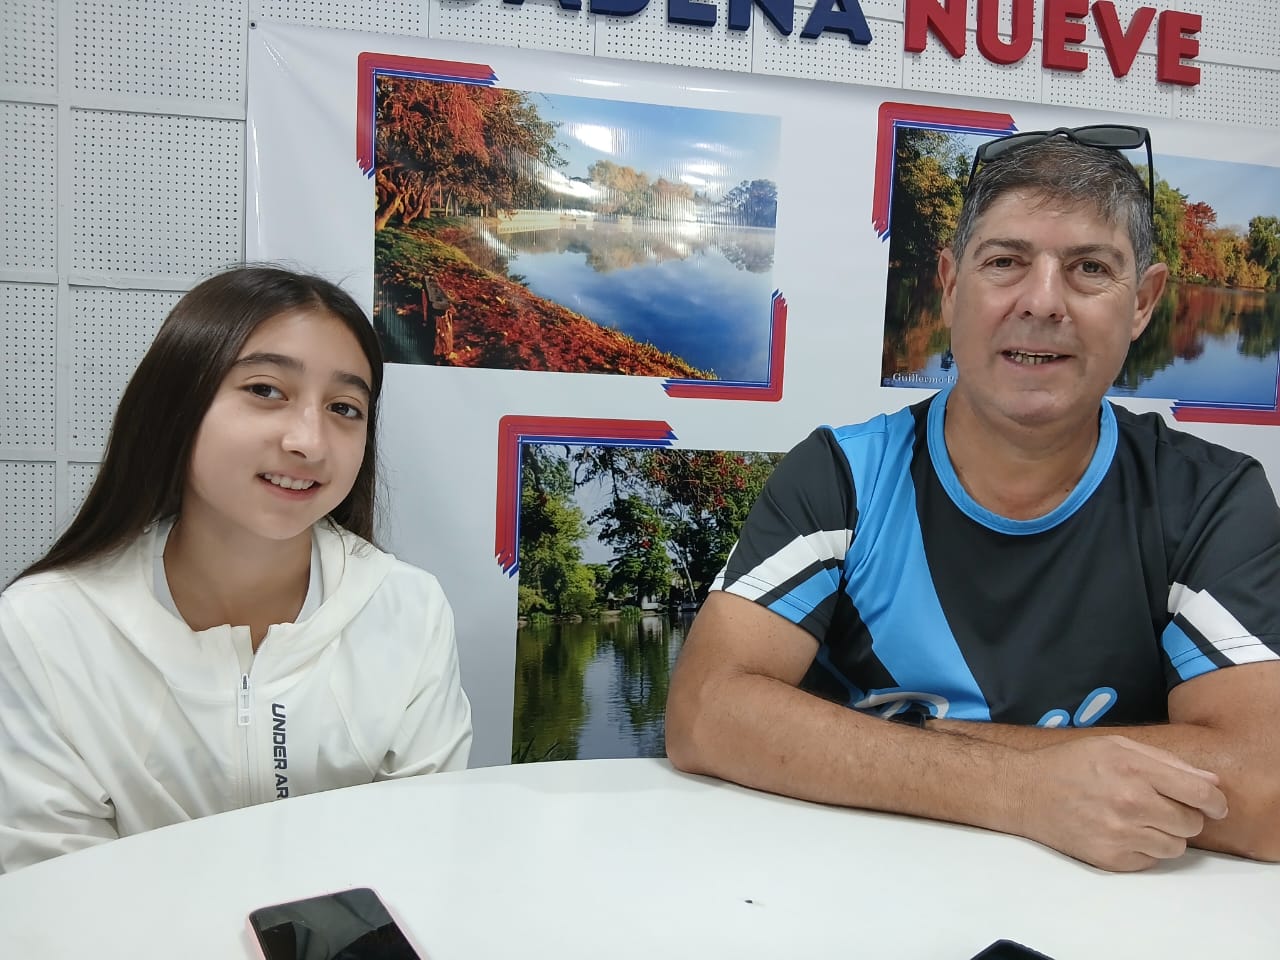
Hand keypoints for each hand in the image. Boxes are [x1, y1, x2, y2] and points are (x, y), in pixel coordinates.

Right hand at [1014, 735, 1227, 871]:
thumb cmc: (1070, 764)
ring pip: (1175, 847)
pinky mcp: (1109, 858)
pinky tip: (1122, 832)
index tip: (1214, 804)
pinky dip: (1144, 849)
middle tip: (1161, 807)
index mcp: (1133, 768)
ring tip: (1139, 820)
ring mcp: (1119, 833)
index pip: (1200, 793)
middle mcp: (1129, 802)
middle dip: (1184, 816)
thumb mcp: (1115, 747)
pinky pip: (1151, 861)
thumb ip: (1166, 762)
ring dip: (1165, 835)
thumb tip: (1211, 781)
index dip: (1215, 801)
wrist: (1024, 791)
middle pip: (1191, 823)